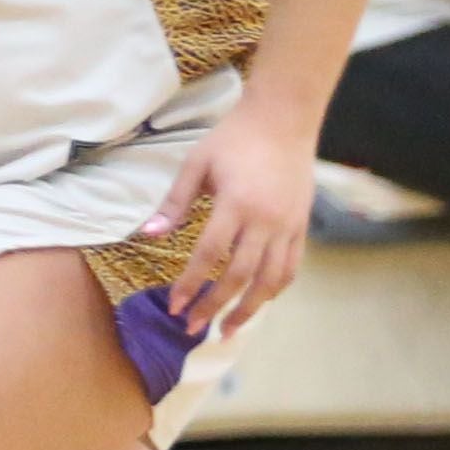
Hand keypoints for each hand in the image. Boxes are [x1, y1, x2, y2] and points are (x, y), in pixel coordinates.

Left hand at [138, 100, 317, 340]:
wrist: (283, 119)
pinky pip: (291, 267)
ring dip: (248, 309)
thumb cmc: (234, 138)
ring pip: (270, 280)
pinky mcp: (302, 226)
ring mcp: (288, 225)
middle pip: (240, 275)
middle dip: (215, 306)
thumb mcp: (196, 164)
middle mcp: (265, 220)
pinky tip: (258, 302)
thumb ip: (174, 203)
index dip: (191, 284)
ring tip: (228, 330)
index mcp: (235, 204)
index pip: (209, 255)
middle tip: (193, 328)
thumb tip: (148, 234)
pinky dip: (274, 289)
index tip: (175, 307)